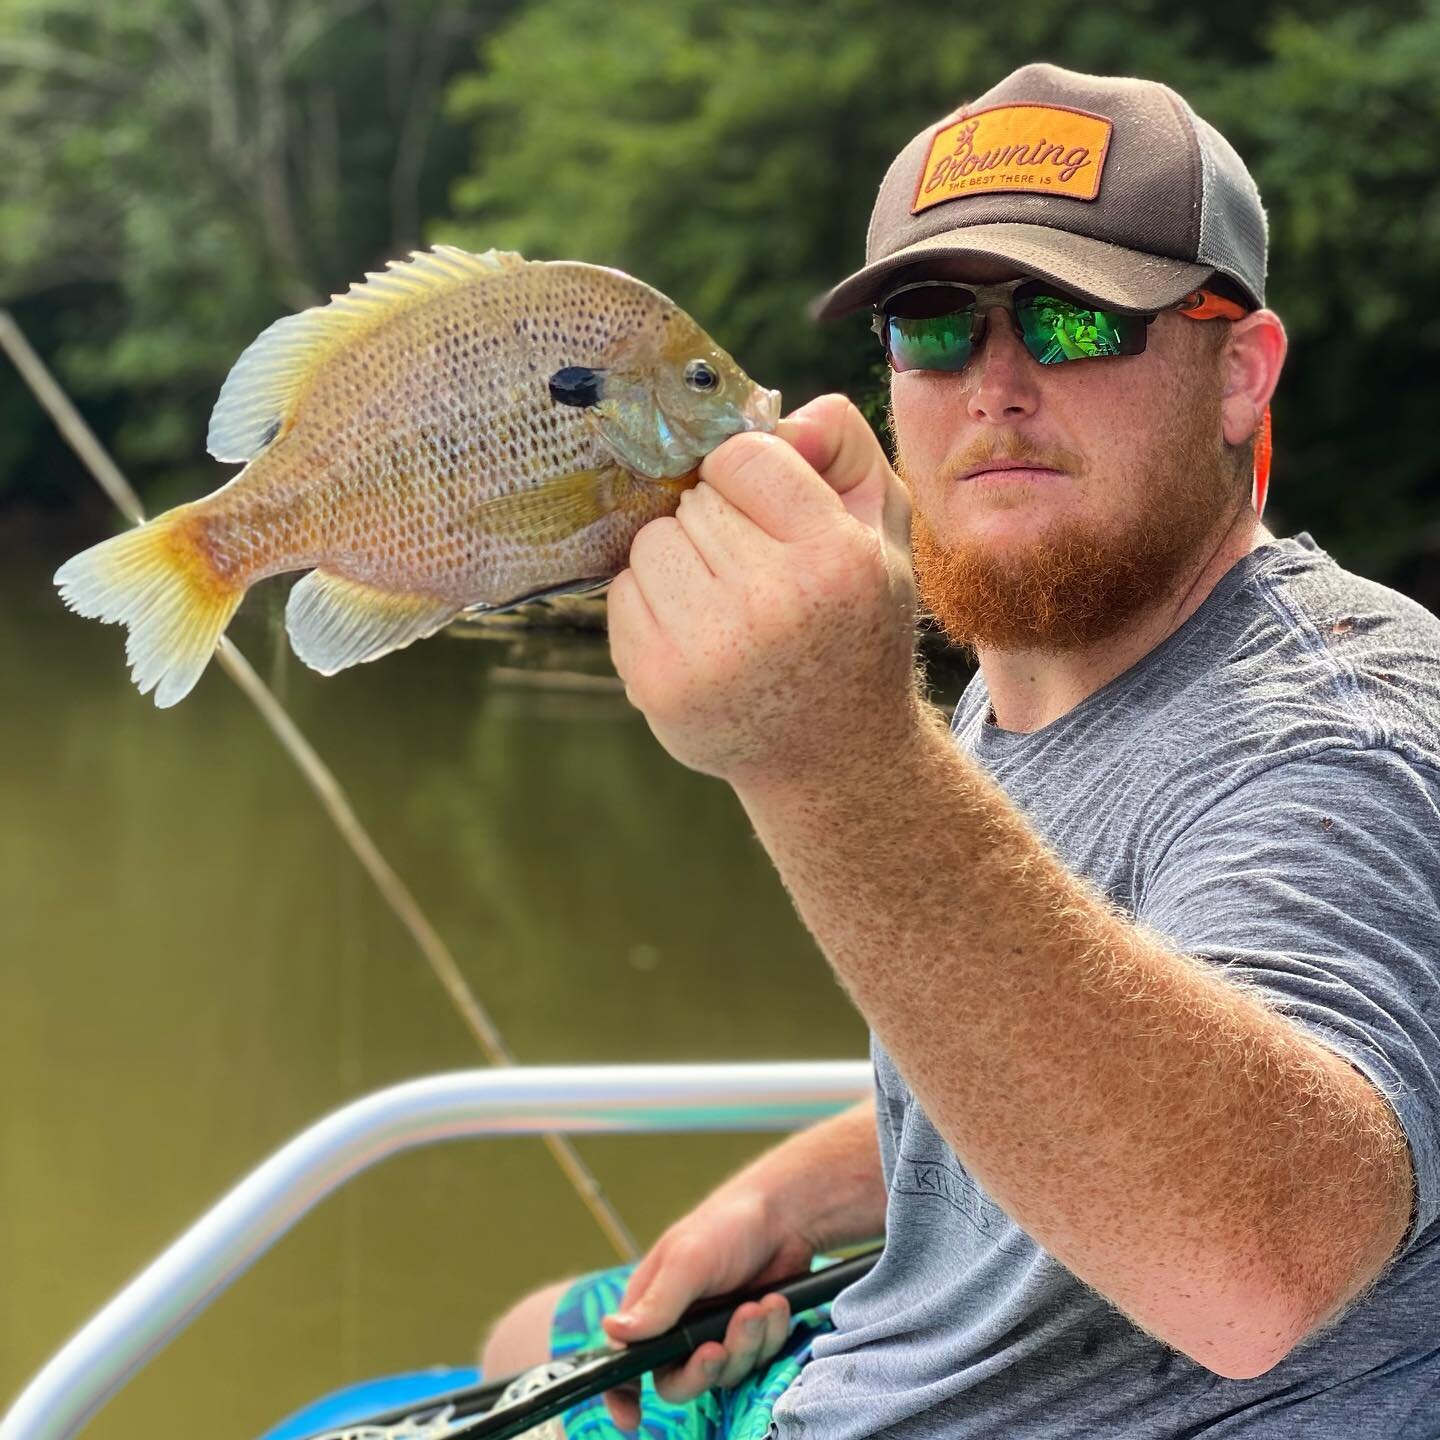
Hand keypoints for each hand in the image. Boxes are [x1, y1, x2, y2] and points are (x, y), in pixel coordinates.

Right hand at [599, 1185, 815, 1429]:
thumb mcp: (688, 1259)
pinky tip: (775, 1303)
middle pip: (678, 1382)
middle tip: (716, 1347)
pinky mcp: (750, 1337)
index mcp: (650, 1306)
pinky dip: (769, 1335)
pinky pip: (757, 1360)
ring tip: (758, 1306)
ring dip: (744, 1343)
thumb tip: (613, 1331)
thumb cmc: (726, 1225)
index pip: (624, 1360)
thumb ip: (657, 1302)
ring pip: (724, 1374)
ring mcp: (716, 1334)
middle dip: (702, 1369)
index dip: (622, 1394)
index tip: (630, 1419)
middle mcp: (679, 1327)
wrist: (785, 1216)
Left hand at [608, 394, 919, 790]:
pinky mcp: (658, 683)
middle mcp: (772, 605)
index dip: (748, 475)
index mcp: (834, 560)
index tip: (767, 510)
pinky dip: (651, 603)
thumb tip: (788, 415)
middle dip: (716, 521)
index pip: (743, 457)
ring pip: (651, 543)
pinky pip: (622, 595)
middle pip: (693, 501)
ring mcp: (708, 651)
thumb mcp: (881, 533)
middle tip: (754, 569)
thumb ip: (846, 451)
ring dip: (678, 559)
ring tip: (724, 600)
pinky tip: (697, 633)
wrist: (832, 753)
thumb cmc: (853, 625)